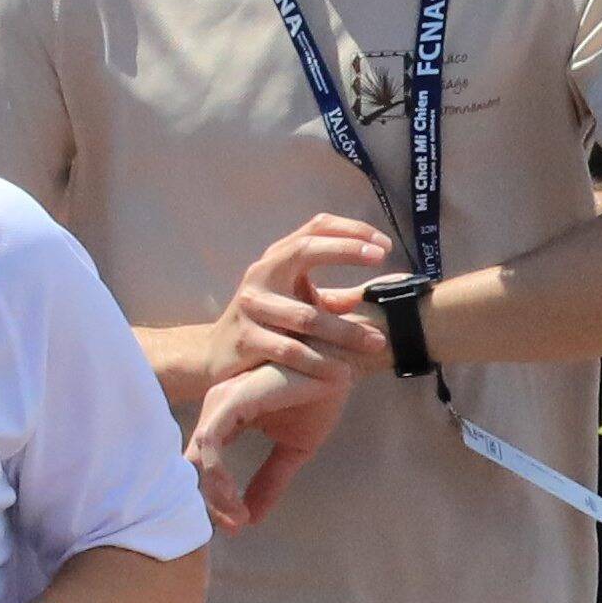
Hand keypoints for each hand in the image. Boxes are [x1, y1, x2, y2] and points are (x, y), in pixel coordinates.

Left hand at [189, 358, 350, 531]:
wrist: (341, 368)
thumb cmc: (318, 397)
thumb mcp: (293, 449)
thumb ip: (270, 481)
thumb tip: (253, 519)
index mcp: (228, 415)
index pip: (205, 462)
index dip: (214, 497)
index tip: (235, 525)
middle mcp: (218, 407)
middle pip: (195, 463)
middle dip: (211, 501)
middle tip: (234, 526)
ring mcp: (221, 401)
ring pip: (198, 457)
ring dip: (214, 494)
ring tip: (237, 517)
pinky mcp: (230, 400)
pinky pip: (210, 444)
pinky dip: (217, 475)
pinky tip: (235, 498)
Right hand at [223, 216, 391, 389]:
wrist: (216, 353)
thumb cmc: (269, 323)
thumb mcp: (298, 302)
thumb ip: (336, 297)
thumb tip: (385, 293)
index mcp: (278, 259)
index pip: (315, 228)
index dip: (351, 230)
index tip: (384, 245)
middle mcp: (262, 274)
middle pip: (305, 251)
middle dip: (346, 250)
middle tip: (380, 258)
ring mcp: (251, 305)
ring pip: (306, 316)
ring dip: (346, 331)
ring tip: (377, 342)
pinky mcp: (246, 339)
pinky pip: (289, 351)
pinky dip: (319, 363)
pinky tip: (342, 374)